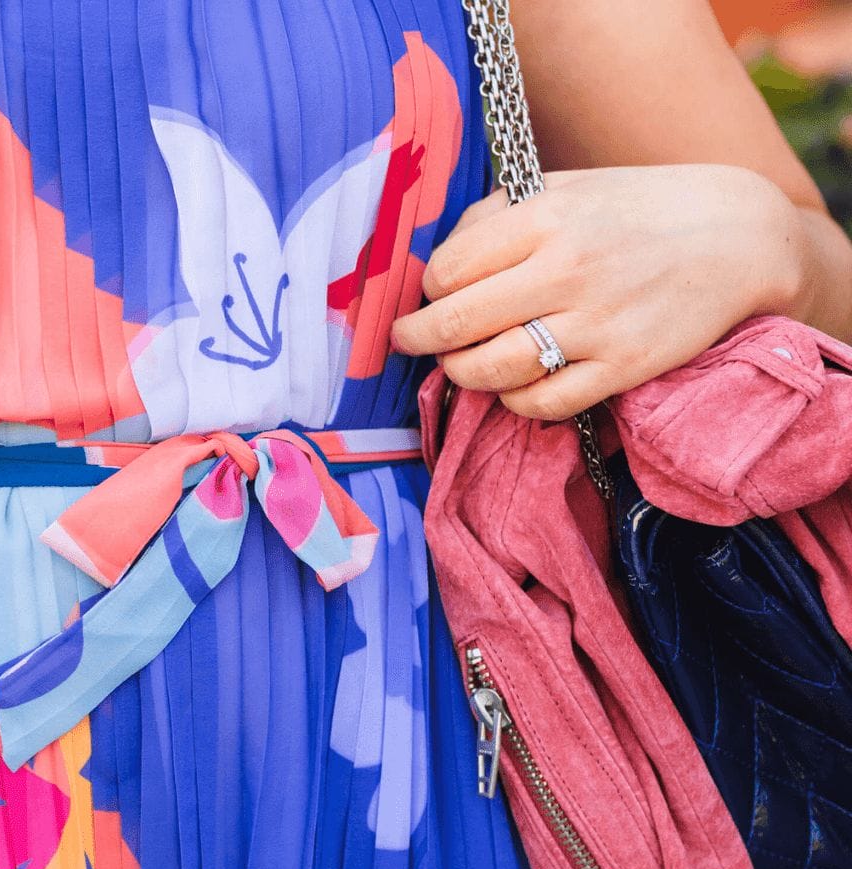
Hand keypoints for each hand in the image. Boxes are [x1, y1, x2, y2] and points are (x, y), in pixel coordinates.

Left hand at [391, 164, 809, 419]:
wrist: (738, 235)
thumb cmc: (634, 210)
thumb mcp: (562, 188)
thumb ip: (496, 218)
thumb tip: (434, 263)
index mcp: (546, 218)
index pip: (447, 270)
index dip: (428, 289)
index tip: (430, 294)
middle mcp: (568, 270)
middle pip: (457, 323)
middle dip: (419, 338)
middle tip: (409, 340)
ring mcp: (598, 323)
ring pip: (492, 369)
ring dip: (462, 372)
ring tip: (459, 363)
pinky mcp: (625, 366)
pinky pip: (543, 402)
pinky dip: (515, 401)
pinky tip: (513, 385)